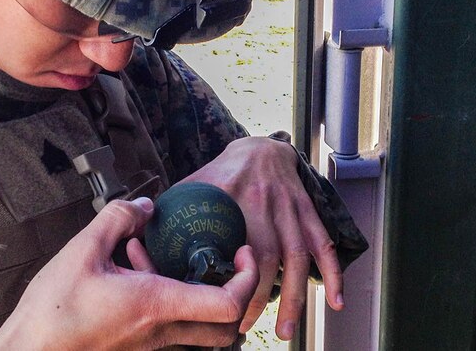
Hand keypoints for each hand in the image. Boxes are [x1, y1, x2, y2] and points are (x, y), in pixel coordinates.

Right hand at [0, 197, 258, 350]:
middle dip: (235, 294)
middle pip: (226, 329)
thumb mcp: (82, 251)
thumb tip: (144, 206)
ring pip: (198, 330)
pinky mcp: (134, 348)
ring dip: (195, 294)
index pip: (227, 303)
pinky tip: (132, 272)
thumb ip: (117, 218)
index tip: (241, 252)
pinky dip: (166, 300)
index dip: (247, 278)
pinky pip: (168, 328)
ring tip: (160, 258)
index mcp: (156, 305)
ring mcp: (149, 345)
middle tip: (223, 261)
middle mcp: (160, 332)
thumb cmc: (51, 314)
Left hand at [180, 136, 344, 339]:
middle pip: (267, 256)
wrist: (261, 147)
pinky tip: (334, 300)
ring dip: (294, 296)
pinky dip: (333, 273)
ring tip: (286, 329)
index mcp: (233, 198)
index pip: (232, 242)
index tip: (218, 305)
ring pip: (298, 256)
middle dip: (257, 297)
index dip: (228, 278)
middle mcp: (265, 205)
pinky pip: (323, 244)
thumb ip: (174, 210)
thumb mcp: (195, 184)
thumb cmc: (223, 171)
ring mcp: (290, 210)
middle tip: (243, 327)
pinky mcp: (307, 213)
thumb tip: (142, 237)